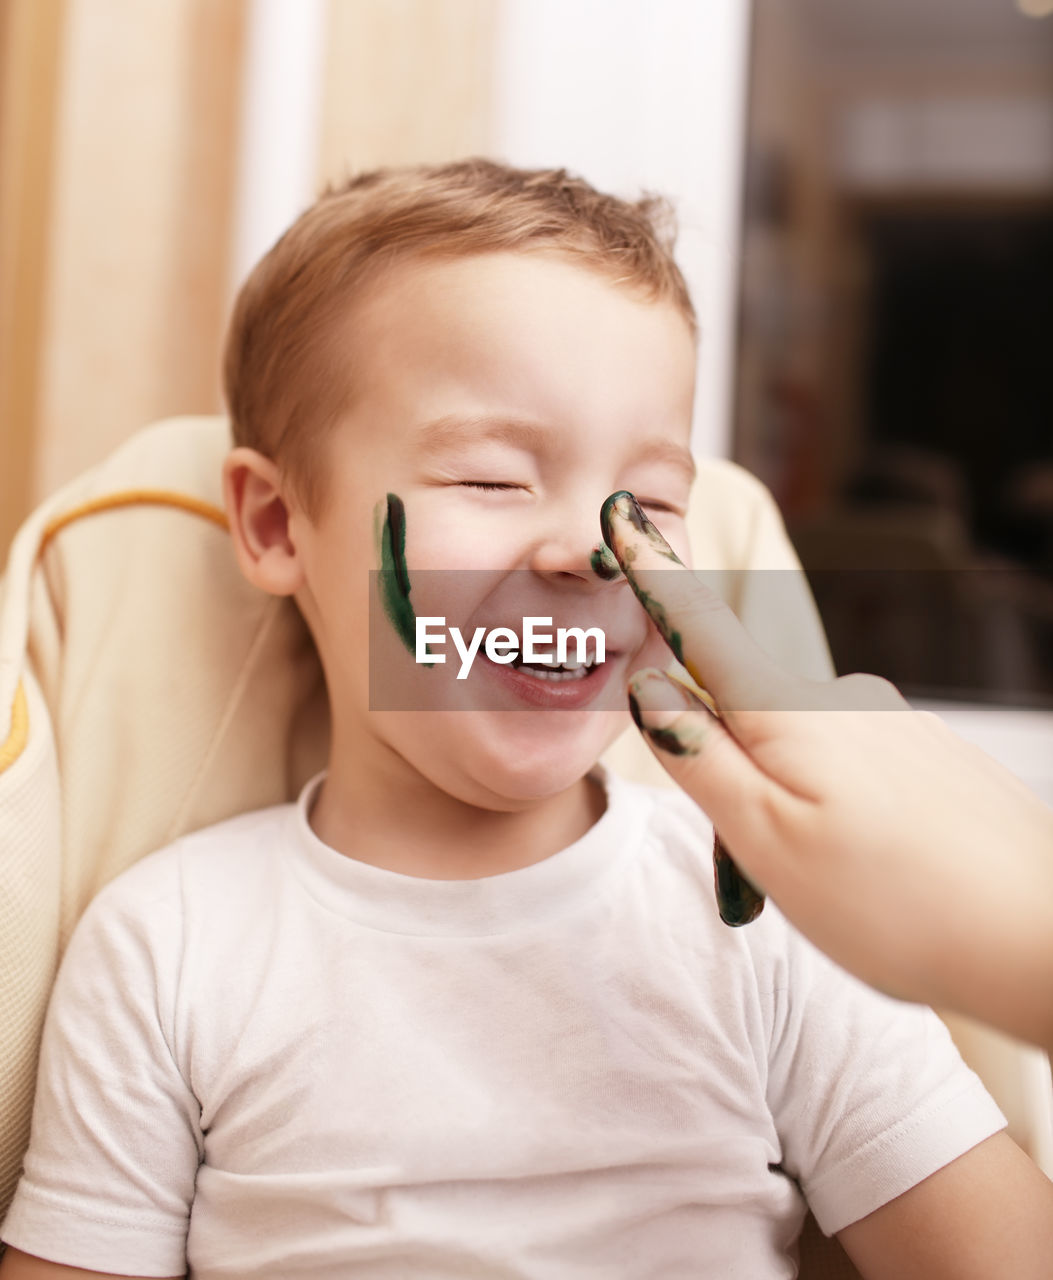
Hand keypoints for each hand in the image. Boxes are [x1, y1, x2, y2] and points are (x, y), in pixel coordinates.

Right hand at [601, 491, 1052, 1050]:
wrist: (1042, 941)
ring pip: (800, 753)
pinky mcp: (931, 756)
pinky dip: (842, 818)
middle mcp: (845, 700)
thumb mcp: (766, 838)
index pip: (700, 625)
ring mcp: (896, 725)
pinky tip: (879, 874)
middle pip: (746, 713)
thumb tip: (650, 686)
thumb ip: (700, 757)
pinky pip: (854, 773)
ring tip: (831, 888)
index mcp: (790, 713)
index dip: (654, 574)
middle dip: (731, 778)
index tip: (624, 514)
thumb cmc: (899, 904)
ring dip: (789, 808)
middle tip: (764, 875)